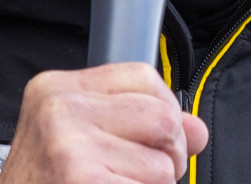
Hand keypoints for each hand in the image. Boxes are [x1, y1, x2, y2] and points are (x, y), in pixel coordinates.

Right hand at [0, 62, 208, 183]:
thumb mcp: (75, 146)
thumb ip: (136, 126)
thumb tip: (196, 131)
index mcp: (54, 90)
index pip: (143, 76)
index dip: (162, 114)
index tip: (148, 141)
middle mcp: (59, 110)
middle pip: (163, 118)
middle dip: (165, 157)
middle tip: (127, 179)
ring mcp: (70, 146)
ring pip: (165, 166)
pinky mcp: (83, 180)